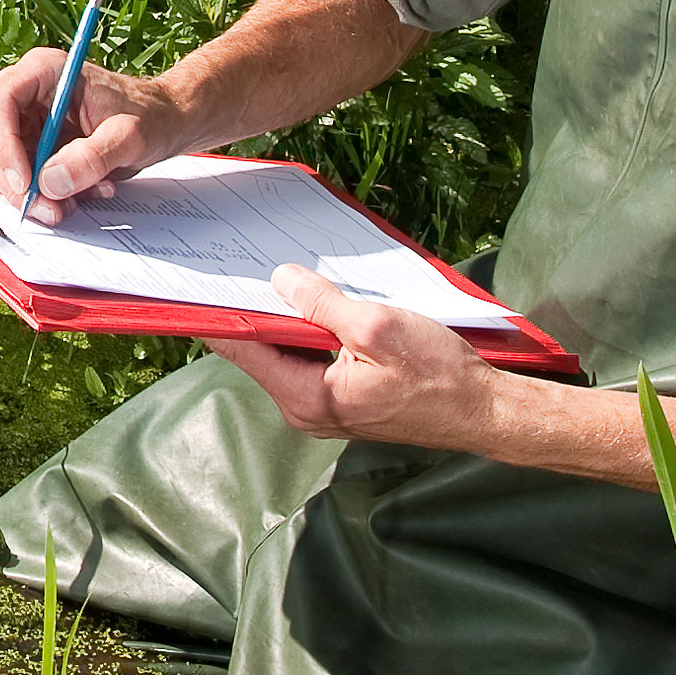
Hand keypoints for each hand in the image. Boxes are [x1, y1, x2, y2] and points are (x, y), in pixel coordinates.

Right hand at [0, 53, 183, 223]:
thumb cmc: (150, 116)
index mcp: (44, 71)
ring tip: (73, 204)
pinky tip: (77, 196)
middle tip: (49, 210)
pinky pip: (19, 180)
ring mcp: (26, 122)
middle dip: (15, 182)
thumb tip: (51, 181)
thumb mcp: (130, 136)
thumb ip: (93, 157)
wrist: (163, 123)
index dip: (3, 146)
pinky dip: (42, 197)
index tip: (24, 183)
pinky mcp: (31, 148)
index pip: (0, 104)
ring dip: (29, 194)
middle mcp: (26, 94)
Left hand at [209, 267, 505, 452]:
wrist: (483, 411)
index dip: (218, 313)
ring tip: (283, 276)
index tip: (192, 284)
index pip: (242, 349)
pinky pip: (312, 359)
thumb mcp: (377, 326)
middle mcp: (306, 409)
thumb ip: (323, 304)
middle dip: (255, 307)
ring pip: (288, 353)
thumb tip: (281, 280)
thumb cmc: (438, 376)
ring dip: (288, 317)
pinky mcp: (344, 399)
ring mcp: (325, 407)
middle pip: (262, 350)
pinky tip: (319, 303)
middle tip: (243, 263)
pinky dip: (311, 331)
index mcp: (306, 396)